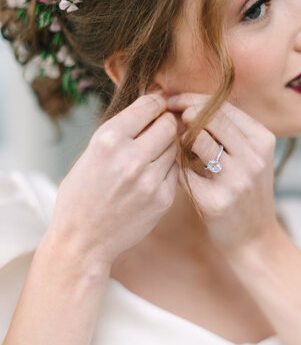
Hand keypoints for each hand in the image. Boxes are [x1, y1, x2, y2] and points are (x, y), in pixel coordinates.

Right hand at [50, 94, 178, 265]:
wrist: (82, 240)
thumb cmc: (81, 195)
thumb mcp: (90, 154)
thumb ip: (120, 132)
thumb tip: (152, 107)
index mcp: (108, 140)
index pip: (149, 106)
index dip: (156, 104)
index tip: (158, 107)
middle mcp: (131, 158)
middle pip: (169, 125)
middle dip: (166, 124)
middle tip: (159, 130)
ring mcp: (150, 180)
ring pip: (175, 147)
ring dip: (166, 148)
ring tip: (149, 158)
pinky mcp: (163, 198)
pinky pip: (175, 171)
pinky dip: (166, 170)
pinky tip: (150, 178)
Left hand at [168, 93, 278, 252]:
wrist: (255, 239)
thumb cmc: (245, 193)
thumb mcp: (250, 158)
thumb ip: (228, 132)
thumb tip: (188, 103)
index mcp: (262, 140)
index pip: (223, 106)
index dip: (193, 98)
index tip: (172, 99)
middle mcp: (253, 157)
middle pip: (209, 118)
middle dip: (181, 111)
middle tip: (164, 113)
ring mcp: (237, 180)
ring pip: (197, 141)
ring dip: (179, 139)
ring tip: (175, 145)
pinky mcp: (217, 201)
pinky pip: (185, 172)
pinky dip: (177, 168)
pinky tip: (177, 173)